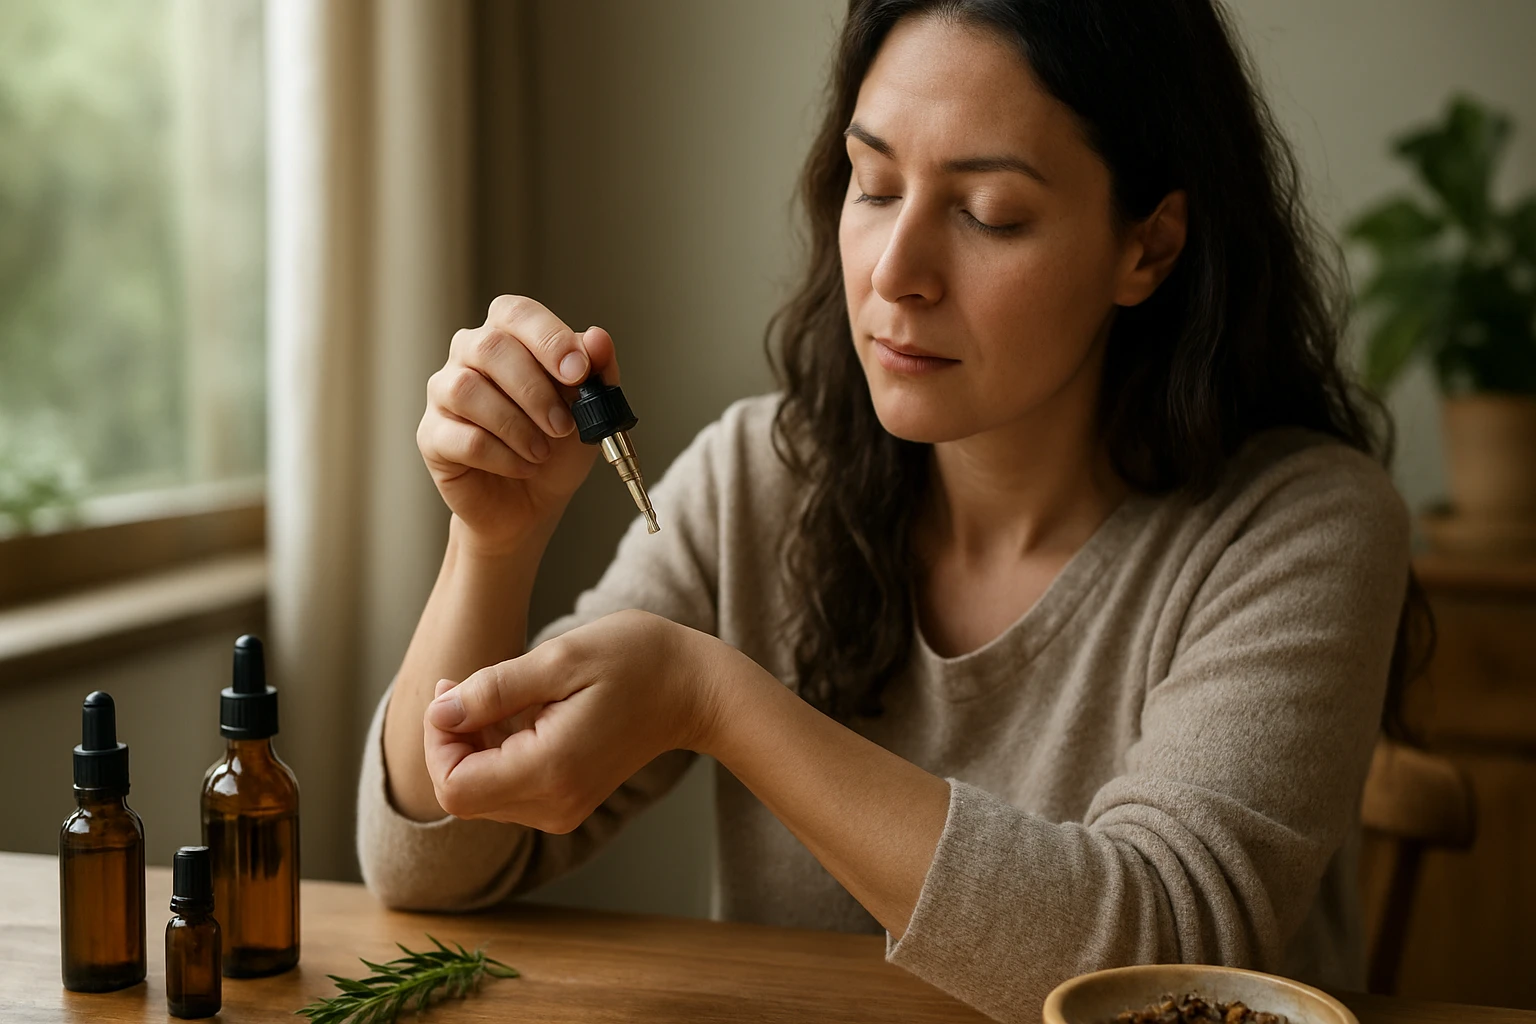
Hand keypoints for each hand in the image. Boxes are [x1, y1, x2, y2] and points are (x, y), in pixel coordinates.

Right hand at [417, 295, 620, 556]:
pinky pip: (462, 437)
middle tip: (564, 426)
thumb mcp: (592, 409)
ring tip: (542, 452)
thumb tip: (597, 338)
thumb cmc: (559, 446)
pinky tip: (523, 467)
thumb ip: (597, 371)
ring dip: (516, 425)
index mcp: (508, 335)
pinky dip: (502, 456)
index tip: (577, 372)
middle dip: (535, 390)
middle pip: (490, 347)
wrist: (533, 503)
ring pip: (467, 390)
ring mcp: (444, 393)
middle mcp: (468, 354)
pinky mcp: (432, 435)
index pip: (516, 312)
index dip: (547, 338)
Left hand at [421, 610, 723, 829]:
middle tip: (465, 686)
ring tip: (499, 695)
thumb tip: (438, 713)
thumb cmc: (636, 660)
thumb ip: (493, 691)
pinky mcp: (567, 804)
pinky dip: (496, 755)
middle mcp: (554, 805)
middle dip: (450, 742)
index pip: (453, 787)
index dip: (436, 741)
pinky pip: (507, 791)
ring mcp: (563, 810)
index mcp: (550, 770)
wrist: (695, 688)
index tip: (452, 690)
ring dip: (472, 747)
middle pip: (461, 796)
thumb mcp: (559, 658)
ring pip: (480, 796)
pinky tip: (519, 714)